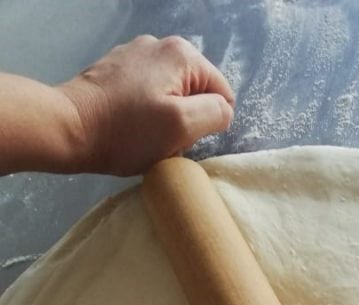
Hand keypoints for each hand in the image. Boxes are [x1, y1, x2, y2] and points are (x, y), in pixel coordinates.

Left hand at [57, 35, 233, 175]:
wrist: (69, 128)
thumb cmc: (127, 131)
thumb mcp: (182, 127)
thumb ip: (215, 114)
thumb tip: (223, 111)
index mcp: (182, 54)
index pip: (222, 95)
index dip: (210, 123)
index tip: (183, 137)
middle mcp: (160, 44)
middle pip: (196, 94)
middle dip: (187, 120)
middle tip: (164, 139)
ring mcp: (135, 54)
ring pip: (172, 96)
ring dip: (166, 119)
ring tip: (145, 134)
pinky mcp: (116, 69)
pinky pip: (148, 94)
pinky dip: (145, 113)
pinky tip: (129, 126)